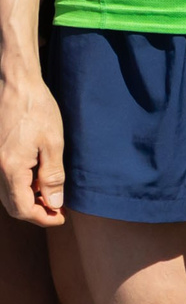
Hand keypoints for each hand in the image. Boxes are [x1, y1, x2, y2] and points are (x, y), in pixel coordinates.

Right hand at [0, 70, 63, 224]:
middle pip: (12, 205)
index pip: (22, 209)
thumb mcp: (53, 143)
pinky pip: (6, 180)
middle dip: (35, 212)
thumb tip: (53, 203)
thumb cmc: (36, 110)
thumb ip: (52, 176)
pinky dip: (21, 186)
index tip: (61, 217)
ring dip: (28, 200)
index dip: (43, 218)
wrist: (15, 85)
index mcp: (10, 169)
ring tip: (52, 194)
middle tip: (58, 209)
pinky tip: (39, 179)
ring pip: (8, 194)